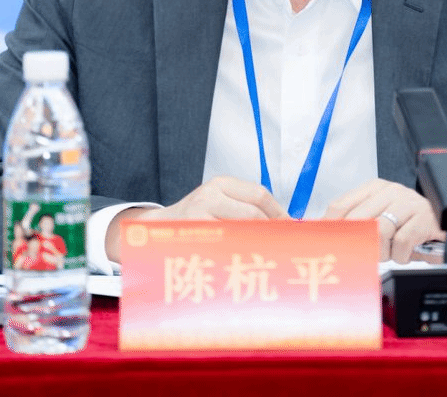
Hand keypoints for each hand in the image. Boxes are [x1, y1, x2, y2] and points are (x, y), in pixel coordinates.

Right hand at [104, 176, 287, 260]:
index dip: (279, 213)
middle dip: (273, 231)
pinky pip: (225, 246)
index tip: (290, 228)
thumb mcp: (218, 203)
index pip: (260, 195)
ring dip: (260, 245)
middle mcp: (209, 194)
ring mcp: (199, 213)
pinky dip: (239, 254)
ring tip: (272, 256)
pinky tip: (246, 263)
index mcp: (220, 184)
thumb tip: (285, 225)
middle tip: (285, 246)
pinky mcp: (192, 233)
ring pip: (242, 231)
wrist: (155, 230)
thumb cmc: (196, 220)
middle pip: (254, 214)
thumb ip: (245, 209)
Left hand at [322, 178, 442, 262]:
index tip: (325, 244)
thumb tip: (326, 236)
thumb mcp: (382, 222)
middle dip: (359, 244)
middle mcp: (391, 191)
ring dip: (383, 252)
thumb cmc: (412, 229)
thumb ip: (357, 225)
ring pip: (379, 232)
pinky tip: (407, 252)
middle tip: (366, 254)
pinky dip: (401, 255)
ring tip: (392, 252)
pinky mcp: (424, 218)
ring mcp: (408, 203)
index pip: (340, 206)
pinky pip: (400, 243)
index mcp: (375, 188)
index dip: (330, 228)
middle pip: (357, 221)